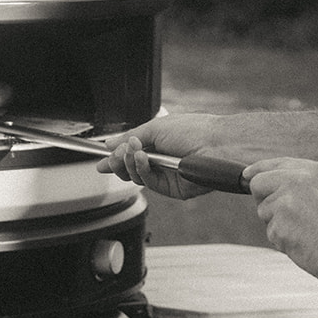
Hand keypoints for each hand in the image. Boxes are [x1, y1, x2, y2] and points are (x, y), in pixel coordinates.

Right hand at [97, 114, 219, 199]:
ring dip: (128, 163)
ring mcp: (167, 175)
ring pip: (136, 177)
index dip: (115, 158)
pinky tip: (142, 158)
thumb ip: (130, 137)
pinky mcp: (173, 189)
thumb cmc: (194, 130)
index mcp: (159, 143)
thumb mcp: (156, 128)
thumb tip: (110, 144)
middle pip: (129, 169)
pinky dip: (141, 169)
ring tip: (133, 150)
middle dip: (118, 161)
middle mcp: (162, 160)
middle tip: (115, 154)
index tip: (100, 160)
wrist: (217, 145)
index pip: (131, 154)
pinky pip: (149, 183)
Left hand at [244, 157, 317, 293]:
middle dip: (264, 201)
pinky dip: (284, 243)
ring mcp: (287, 200)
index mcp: (317, 169)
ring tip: (308, 233)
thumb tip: (271, 186)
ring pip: (264, 212)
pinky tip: (306, 244)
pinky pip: (271, 233)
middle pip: (259, 184)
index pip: (277, 163)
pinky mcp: (280, 223)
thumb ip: (304, 184)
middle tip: (287, 219)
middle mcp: (299, 179)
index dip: (259, 170)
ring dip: (279, 226)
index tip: (247, 175)